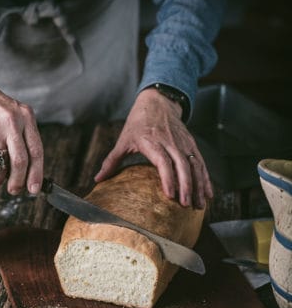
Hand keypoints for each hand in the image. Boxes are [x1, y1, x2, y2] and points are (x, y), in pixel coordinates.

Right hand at [0, 70, 43, 194]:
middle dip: (18, 182)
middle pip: (20, 161)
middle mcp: (12, 121)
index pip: (37, 151)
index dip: (37, 174)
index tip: (34, 189)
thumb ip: (24, 137)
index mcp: (26, 118)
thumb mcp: (16, 114)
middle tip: (14, 191)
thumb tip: (28, 170)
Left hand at [94, 88, 212, 207]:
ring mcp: (182, 143)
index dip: (168, 178)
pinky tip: (208, 193)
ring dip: (198, 186)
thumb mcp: (123, 140)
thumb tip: (98, 179)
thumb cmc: (138, 122)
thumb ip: (111, 161)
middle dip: (186, 187)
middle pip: (182, 165)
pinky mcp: (191, 144)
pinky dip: (206, 179)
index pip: (163, 161)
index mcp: (151, 141)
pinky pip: (200, 163)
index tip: (170, 195)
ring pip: (194, 165)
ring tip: (199, 205)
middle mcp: (170, 142)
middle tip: (186, 205)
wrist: (158, 101)